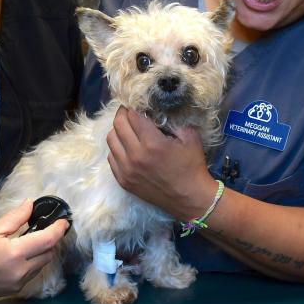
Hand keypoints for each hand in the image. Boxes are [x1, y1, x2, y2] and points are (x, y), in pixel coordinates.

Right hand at [0, 199, 67, 301]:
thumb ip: (14, 218)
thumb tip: (30, 204)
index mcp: (14, 254)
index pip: (47, 240)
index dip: (58, 229)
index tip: (63, 220)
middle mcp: (20, 272)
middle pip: (48, 254)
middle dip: (49, 240)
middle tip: (42, 227)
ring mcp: (17, 284)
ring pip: (41, 265)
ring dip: (41, 252)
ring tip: (29, 240)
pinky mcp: (12, 291)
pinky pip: (31, 274)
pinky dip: (32, 263)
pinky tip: (20, 255)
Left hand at [106, 106, 217, 220]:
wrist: (190, 198)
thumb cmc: (192, 166)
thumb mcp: (190, 136)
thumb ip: (172, 120)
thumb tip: (156, 110)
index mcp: (152, 143)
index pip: (132, 115)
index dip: (134, 106)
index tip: (138, 105)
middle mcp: (135, 155)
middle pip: (118, 124)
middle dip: (123, 114)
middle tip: (130, 112)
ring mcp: (126, 170)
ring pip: (111, 140)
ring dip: (118, 130)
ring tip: (128, 129)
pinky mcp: (123, 181)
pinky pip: (111, 157)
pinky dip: (117, 148)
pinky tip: (127, 147)